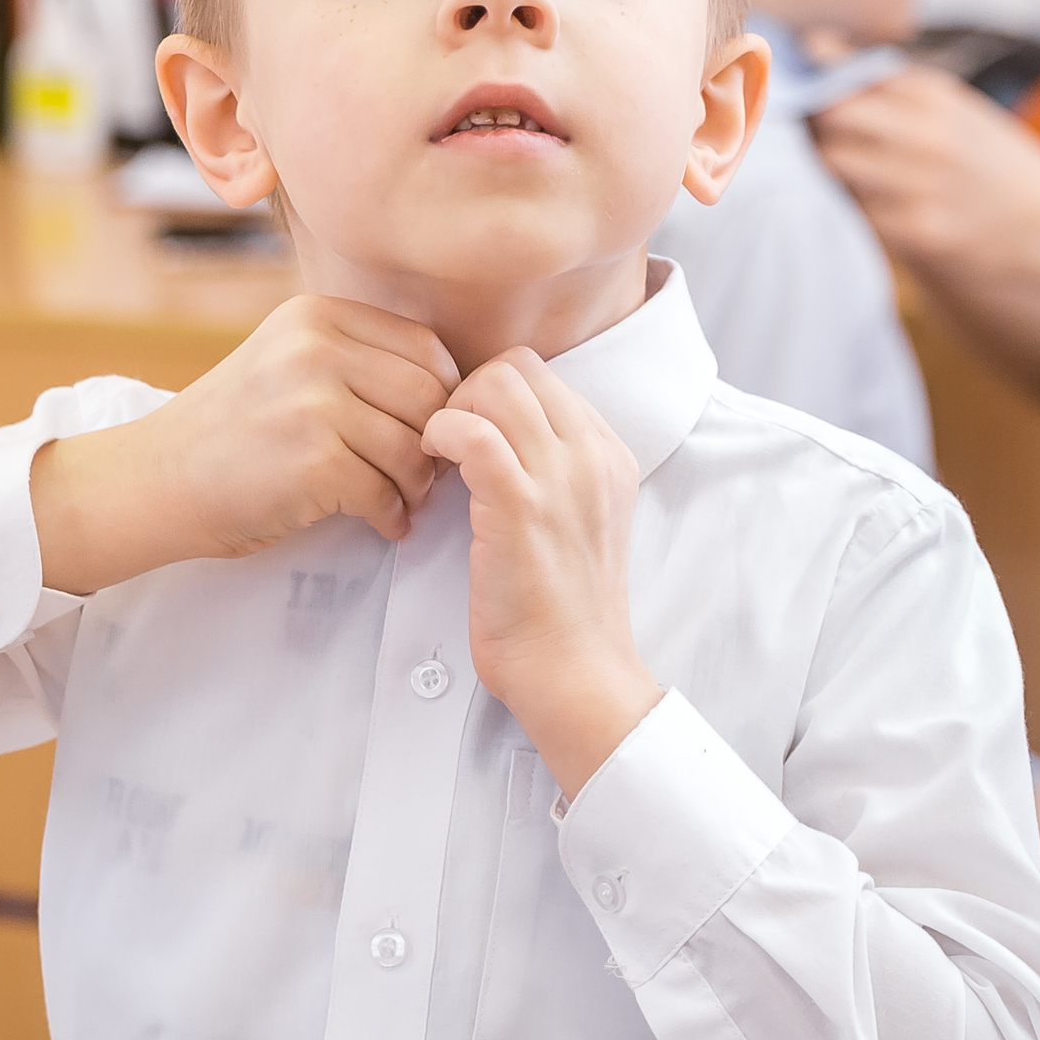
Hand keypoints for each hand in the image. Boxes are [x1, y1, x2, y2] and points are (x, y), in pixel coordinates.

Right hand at [31, 294, 458, 593]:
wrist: (156, 479)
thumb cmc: (232, 430)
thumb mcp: (287, 361)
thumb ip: (356, 360)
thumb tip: (452, 391)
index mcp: (318, 316)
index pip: (426, 348)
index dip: (445, 396)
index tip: (432, 430)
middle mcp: (317, 348)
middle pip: (430, 395)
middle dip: (437, 443)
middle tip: (423, 473)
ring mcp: (314, 402)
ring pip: (414, 446)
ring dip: (416, 485)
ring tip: (400, 499)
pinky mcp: (312, 460)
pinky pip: (385, 490)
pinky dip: (390, 515)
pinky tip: (380, 522)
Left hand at [421, 348, 662, 796]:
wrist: (574, 672)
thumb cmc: (561, 612)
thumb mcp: (578, 524)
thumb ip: (554, 476)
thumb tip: (496, 439)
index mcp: (608, 457)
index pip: (544, 377)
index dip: (494, 394)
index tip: (468, 433)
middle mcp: (592, 456)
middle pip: (519, 367)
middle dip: (469, 389)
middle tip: (446, 441)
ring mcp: (560, 477)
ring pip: (496, 384)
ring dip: (451, 409)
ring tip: (437, 454)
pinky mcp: (520, 504)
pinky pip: (470, 430)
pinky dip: (439, 434)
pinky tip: (431, 466)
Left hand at [812, 65, 1039, 312]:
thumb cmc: (989, 159)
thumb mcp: (948, 104)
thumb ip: (880, 78)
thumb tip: (811, 44)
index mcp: (931, 92)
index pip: (839, 78)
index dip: (806, 90)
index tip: (793, 100)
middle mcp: (926, 133)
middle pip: (828, 120)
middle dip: (808, 130)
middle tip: (804, 143)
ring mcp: (922, 183)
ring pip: (833, 166)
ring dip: (822, 170)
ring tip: (832, 175)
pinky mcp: (919, 232)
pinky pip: (854, 212)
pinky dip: (845, 208)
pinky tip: (855, 208)